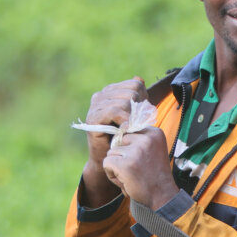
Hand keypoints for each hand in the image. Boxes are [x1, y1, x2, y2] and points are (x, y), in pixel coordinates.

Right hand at [80, 77, 146, 206]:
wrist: (112, 158)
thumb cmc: (125, 136)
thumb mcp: (135, 114)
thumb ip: (138, 97)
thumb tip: (139, 78)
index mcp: (110, 92)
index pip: (135, 84)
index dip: (143, 99)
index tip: (141, 114)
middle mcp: (100, 96)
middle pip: (131, 92)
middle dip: (138, 109)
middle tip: (137, 124)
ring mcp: (95, 106)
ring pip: (124, 101)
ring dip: (132, 117)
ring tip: (131, 128)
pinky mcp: (92, 118)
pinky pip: (113, 111)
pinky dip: (124, 120)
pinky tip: (126, 129)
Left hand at [102, 127, 177, 208]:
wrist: (162, 196)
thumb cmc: (155, 174)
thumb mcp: (154, 149)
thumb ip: (140, 139)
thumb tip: (118, 131)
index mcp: (155, 133)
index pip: (129, 129)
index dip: (129, 145)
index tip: (140, 158)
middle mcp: (146, 139)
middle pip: (120, 140)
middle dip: (122, 155)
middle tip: (135, 168)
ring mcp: (135, 151)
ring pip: (111, 152)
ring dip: (117, 165)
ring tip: (131, 175)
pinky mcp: (124, 164)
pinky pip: (106, 162)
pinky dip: (111, 174)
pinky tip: (124, 180)